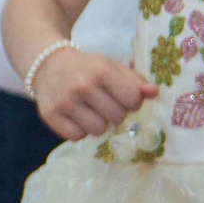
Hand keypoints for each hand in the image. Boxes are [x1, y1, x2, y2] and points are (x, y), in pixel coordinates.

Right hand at [29, 48, 155, 139]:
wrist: (49, 66)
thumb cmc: (88, 69)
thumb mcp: (112, 67)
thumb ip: (135, 81)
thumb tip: (154, 93)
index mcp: (101, 71)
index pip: (133, 100)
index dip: (132, 101)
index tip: (123, 96)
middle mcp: (82, 86)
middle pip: (117, 117)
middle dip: (115, 113)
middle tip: (105, 103)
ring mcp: (65, 102)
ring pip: (98, 130)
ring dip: (98, 123)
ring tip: (90, 111)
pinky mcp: (51, 115)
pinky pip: (77, 136)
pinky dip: (80, 130)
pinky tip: (76, 117)